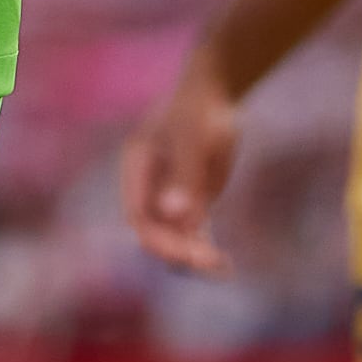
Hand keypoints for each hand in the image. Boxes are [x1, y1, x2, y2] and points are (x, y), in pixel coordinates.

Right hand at [121, 64, 241, 275]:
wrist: (216, 93)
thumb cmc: (199, 109)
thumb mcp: (193, 140)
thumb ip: (184, 177)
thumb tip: (176, 216)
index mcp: (137, 168)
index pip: (139, 216)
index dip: (157, 238)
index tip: (185, 254)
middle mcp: (150, 186)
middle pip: (156, 231)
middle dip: (180, 250)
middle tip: (210, 264)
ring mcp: (170, 194)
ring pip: (175, 236)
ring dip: (195, 255)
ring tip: (222, 268)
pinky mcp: (192, 200)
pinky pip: (194, 232)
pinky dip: (205, 248)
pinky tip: (225, 265)